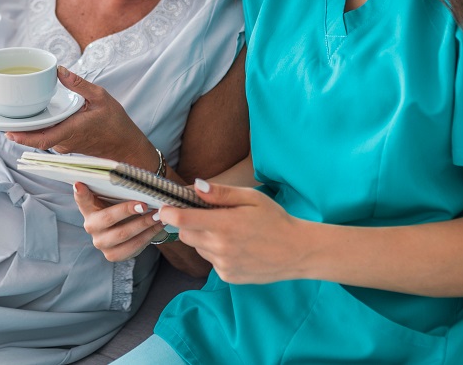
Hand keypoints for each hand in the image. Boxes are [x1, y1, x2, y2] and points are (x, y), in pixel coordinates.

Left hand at [7, 67, 155, 167]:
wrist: (125, 146)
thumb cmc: (116, 123)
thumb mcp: (101, 97)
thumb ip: (79, 84)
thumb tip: (59, 71)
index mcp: (72, 130)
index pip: (43, 139)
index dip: (24, 138)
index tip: (8, 132)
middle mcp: (65, 141)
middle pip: (36, 138)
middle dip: (17, 130)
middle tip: (0, 116)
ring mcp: (64, 145)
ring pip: (40, 138)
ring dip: (26, 129)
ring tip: (11, 113)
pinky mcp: (65, 145)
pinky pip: (47, 137)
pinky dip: (37, 129)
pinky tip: (31, 116)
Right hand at [73, 183, 163, 261]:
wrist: (126, 229)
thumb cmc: (121, 206)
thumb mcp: (116, 196)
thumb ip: (116, 187)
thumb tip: (128, 176)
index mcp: (88, 207)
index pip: (82, 198)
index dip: (80, 192)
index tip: (80, 184)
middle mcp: (90, 226)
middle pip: (108, 218)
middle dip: (128, 210)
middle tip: (145, 205)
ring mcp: (100, 242)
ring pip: (123, 234)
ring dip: (143, 224)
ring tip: (158, 215)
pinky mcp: (112, 255)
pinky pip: (132, 247)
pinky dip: (148, 236)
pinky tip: (157, 226)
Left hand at [157, 179, 307, 284]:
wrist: (297, 252)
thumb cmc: (275, 219)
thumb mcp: (251, 198)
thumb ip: (221, 193)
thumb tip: (195, 187)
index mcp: (225, 225)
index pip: (182, 220)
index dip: (169, 213)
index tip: (164, 207)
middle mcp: (220, 248)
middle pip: (185, 235)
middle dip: (189, 224)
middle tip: (207, 215)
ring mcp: (223, 265)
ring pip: (198, 247)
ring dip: (204, 238)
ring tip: (229, 232)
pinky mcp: (227, 276)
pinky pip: (211, 261)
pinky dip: (217, 252)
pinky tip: (237, 247)